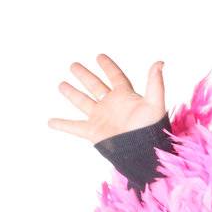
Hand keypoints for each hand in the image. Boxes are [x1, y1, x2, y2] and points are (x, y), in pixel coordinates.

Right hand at [48, 55, 165, 143]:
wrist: (143, 154)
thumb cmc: (151, 130)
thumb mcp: (154, 104)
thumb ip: (155, 83)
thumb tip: (160, 62)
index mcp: (125, 96)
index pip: (116, 77)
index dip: (108, 67)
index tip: (99, 57)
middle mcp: (111, 105)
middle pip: (95, 86)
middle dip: (84, 76)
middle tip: (74, 66)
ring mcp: (101, 118)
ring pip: (83, 102)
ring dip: (72, 94)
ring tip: (61, 85)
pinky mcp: (94, 131)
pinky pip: (74, 127)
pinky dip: (62, 124)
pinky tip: (50, 122)